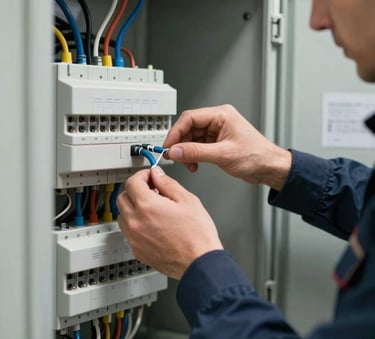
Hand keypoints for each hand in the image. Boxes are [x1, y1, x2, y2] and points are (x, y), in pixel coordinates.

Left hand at [116, 166, 222, 279]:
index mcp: (147, 206)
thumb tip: (157, 175)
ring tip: (151, 208)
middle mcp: (136, 222)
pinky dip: (135, 223)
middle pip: (123, 197)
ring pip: (122, 215)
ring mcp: (134, 238)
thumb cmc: (197, 235)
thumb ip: (168, 184)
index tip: (150, 176)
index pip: (132, 182)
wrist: (199, 263)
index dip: (142, 175)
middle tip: (151, 190)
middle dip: (135, 190)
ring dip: (133, 207)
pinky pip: (128, 231)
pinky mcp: (137, 250)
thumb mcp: (188, 200)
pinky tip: (152, 224)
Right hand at [164, 105, 291, 190]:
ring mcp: (218, 131)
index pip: (190, 118)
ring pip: (192, 137)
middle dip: (180, 143)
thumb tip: (175, 151)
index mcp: (221, 115)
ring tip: (188, 163)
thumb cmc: (256, 156)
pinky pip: (198, 145)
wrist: (270, 167)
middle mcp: (218, 120)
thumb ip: (196, 152)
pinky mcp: (217, 142)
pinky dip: (193, 155)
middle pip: (189, 127)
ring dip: (187, 151)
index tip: (168, 146)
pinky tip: (195, 164)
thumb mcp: (223, 155)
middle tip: (174, 156)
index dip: (176, 132)